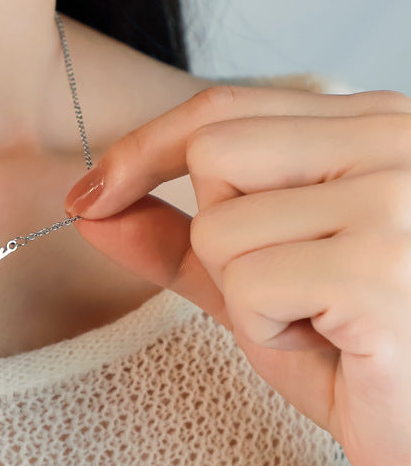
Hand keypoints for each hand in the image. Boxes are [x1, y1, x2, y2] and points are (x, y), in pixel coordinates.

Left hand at [63, 83, 410, 465]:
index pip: (223, 112)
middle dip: (218, 237)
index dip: (143, 151)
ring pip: (221, 226)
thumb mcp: (251, 281)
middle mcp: (398, 143)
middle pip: (215, 154)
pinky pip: (249, 284)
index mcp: (374, 125)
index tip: (91, 196)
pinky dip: (270, 330)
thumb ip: (176, 238)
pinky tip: (336, 346)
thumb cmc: (355, 354)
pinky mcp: (383, 269)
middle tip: (289, 286)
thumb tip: (86, 205)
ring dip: (247, 296)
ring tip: (324, 322)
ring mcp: (399, 201)